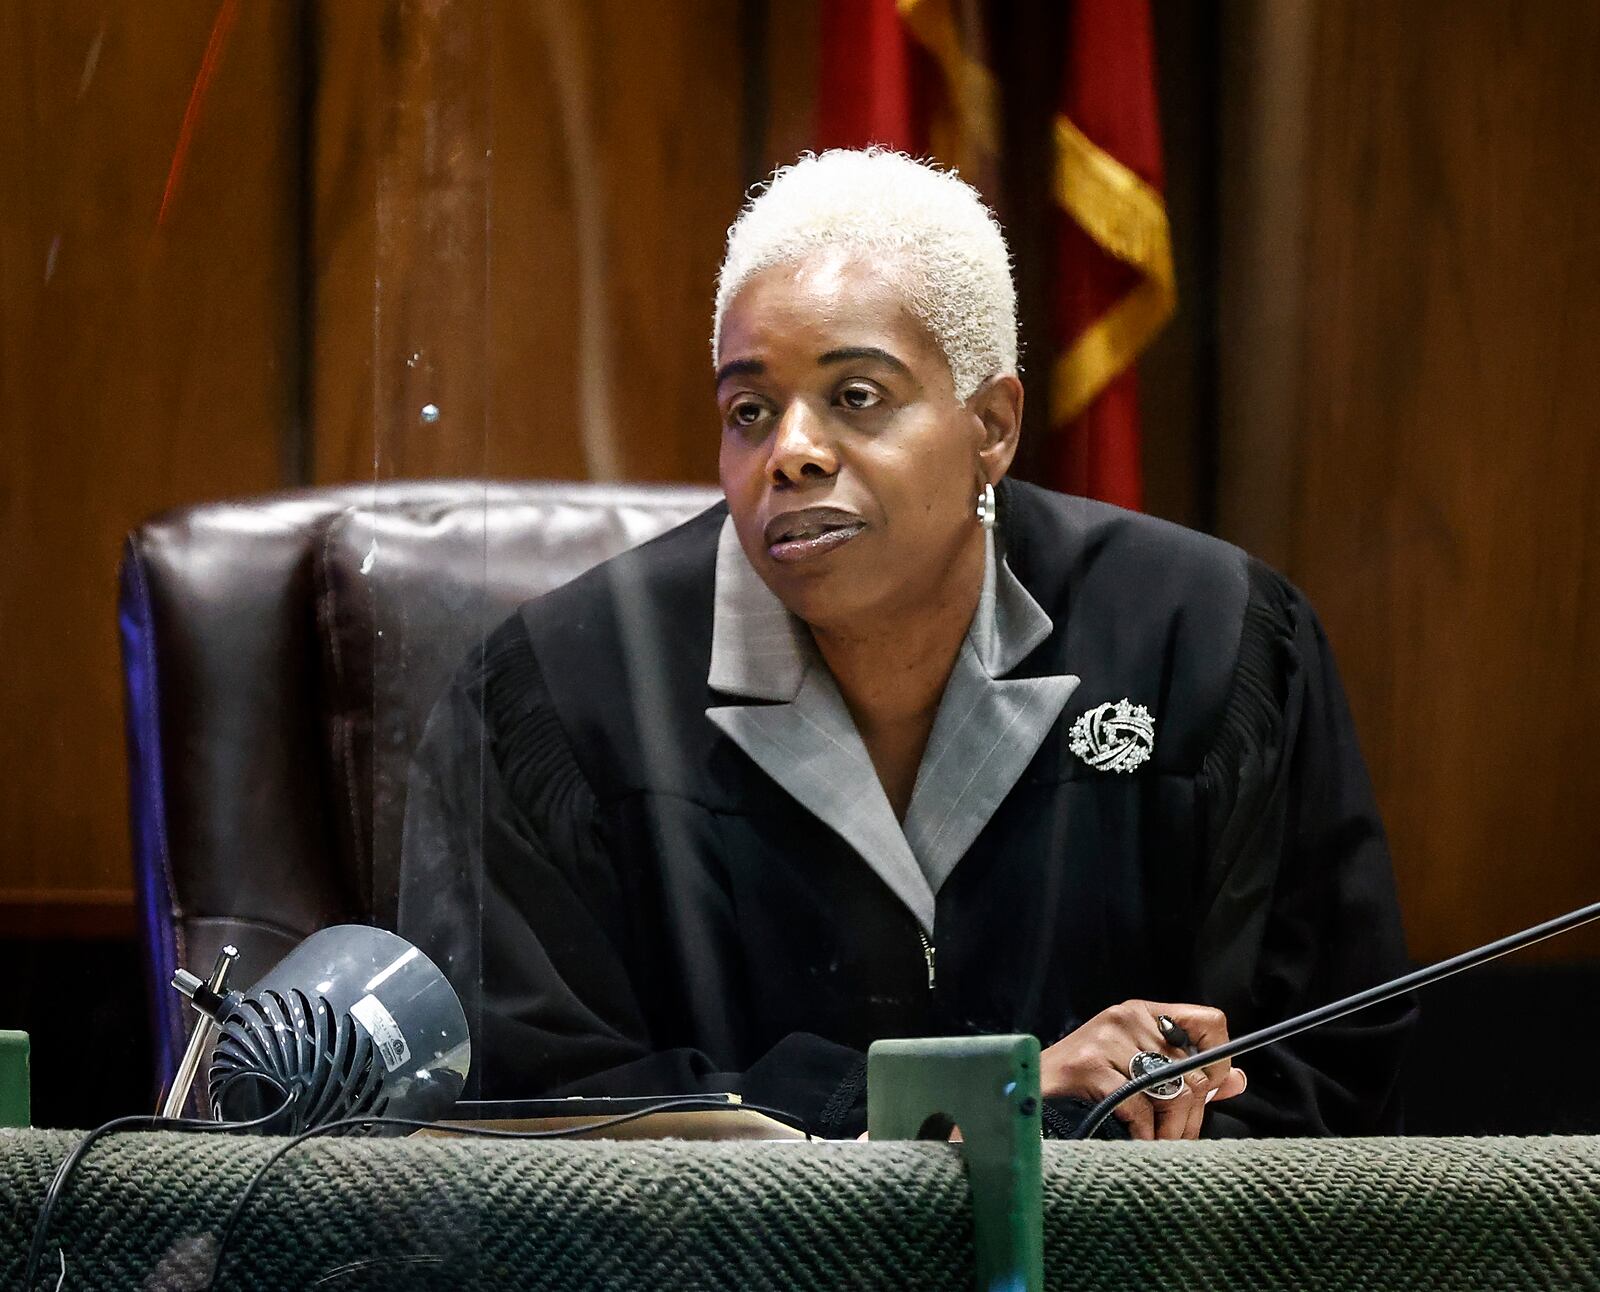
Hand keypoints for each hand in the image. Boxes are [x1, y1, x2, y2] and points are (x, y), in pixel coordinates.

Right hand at [1039, 1001, 1247, 1140]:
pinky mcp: (1089, 1063)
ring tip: (1161, 1143)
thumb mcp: (1139, 1069)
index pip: (1209, 1020)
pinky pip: (1138, 1105)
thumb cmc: (1086, 1081)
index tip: (1208, 1088)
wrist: (1027, 1087)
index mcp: (1145, 1013)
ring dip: (1170, 1128)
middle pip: (1190, 1067)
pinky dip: (1143, 1130)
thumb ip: (1190, 1074)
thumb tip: (1238, 1080)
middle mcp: (1128, 1017)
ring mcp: (1106, 1037)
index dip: (1218, 1058)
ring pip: (1168, 1089)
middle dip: (1191, 1112)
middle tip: (1181, 1137)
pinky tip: (1137, 1138)